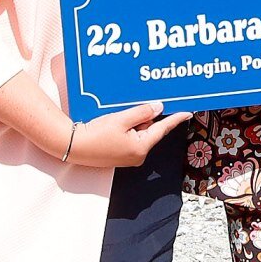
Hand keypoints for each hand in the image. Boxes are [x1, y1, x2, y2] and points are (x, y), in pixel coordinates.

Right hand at [64, 102, 193, 168]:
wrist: (73, 146)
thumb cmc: (96, 135)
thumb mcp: (121, 119)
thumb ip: (142, 112)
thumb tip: (158, 108)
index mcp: (141, 147)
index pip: (163, 129)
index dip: (175, 119)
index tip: (187, 112)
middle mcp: (138, 155)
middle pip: (150, 130)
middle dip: (146, 117)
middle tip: (139, 105)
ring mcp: (128, 156)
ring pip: (139, 133)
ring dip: (134, 121)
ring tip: (121, 114)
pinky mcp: (119, 155)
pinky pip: (129, 137)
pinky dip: (127, 127)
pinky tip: (117, 120)